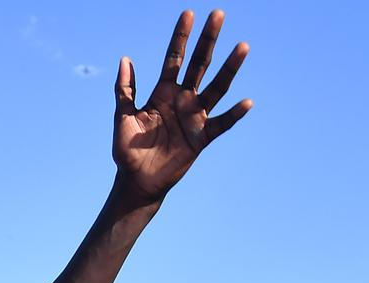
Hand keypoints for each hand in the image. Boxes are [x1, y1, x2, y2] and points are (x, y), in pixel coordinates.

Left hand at [113, 10, 251, 202]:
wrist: (136, 180)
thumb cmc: (128, 150)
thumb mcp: (123, 117)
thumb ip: (124, 90)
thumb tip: (125, 59)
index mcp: (162, 92)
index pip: (173, 59)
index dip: (180, 37)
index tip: (189, 13)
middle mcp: (182, 100)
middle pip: (198, 64)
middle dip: (208, 40)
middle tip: (218, 14)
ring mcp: (195, 117)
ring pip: (216, 88)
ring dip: (229, 68)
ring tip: (243, 47)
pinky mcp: (202, 137)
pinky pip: (222, 124)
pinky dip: (234, 114)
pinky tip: (246, 102)